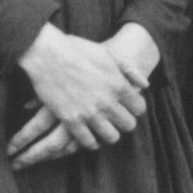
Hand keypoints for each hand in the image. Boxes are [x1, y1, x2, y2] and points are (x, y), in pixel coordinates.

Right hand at [8, 23, 149, 170]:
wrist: (47, 54)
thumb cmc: (77, 50)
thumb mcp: (108, 54)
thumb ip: (129, 70)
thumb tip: (145, 85)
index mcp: (119, 85)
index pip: (140, 109)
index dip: (135, 108)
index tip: (128, 106)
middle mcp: (107, 102)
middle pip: (128, 125)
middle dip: (124, 122)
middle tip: (116, 118)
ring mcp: (89, 113)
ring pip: (111, 137)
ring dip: (109, 133)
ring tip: (104, 128)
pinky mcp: (71, 121)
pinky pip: (88, 142)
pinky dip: (90, 141)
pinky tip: (89, 135)